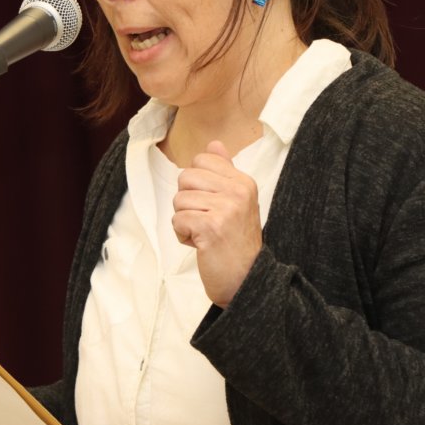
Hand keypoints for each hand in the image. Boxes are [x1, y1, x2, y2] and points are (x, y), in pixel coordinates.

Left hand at [172, 141, 262, 306]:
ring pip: (179, 199)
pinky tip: (200, 244)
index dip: (196, 184)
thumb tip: (214, 144)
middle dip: (186, 202)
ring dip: (185, 220)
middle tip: (206, 221)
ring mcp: (226, 208)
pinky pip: (177, 219)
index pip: (202, 160)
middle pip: (185, 177)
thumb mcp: (236, 202)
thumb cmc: (235, 242)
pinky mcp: (211, 227)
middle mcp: (238, 191)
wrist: (247, 279)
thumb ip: (224, 172)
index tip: (211, 204)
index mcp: (243, 182)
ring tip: (204, 233)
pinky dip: (182, 235)